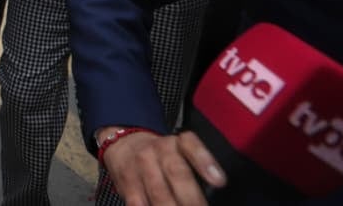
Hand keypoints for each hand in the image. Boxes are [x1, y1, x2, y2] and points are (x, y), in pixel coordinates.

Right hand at [99, 129, 224, 205]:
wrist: (123, 142)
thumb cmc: (161, 154)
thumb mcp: (179, 150)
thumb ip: (196, 167)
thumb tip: (215, 192)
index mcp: (177, 143)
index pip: (192, 147)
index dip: (205, 163)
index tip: (219, 181)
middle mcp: (157, 151)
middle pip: (177, 174)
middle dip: (193, 200)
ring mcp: (140, 166)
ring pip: (158, 194)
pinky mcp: (126, 182)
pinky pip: (138, 203)